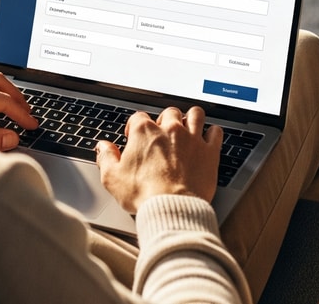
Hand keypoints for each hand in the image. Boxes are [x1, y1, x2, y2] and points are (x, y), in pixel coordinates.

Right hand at [94, 106, 220, 212]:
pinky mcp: (209, 151)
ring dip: (191, 119)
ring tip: (187, 128)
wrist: (172, 207)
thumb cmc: (143, 194)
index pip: (138, 118)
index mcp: (144, 132)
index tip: (134, 138)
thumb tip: (103, 147)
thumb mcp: (112, 178)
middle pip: (168, 112)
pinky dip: (212, 133)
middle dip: (165, 121)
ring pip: (195, 114)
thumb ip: (107, 157)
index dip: (135, 127)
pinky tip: (208, 139)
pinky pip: (216, 132)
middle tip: (162, 135)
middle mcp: (169, 129)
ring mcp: (192, 138)